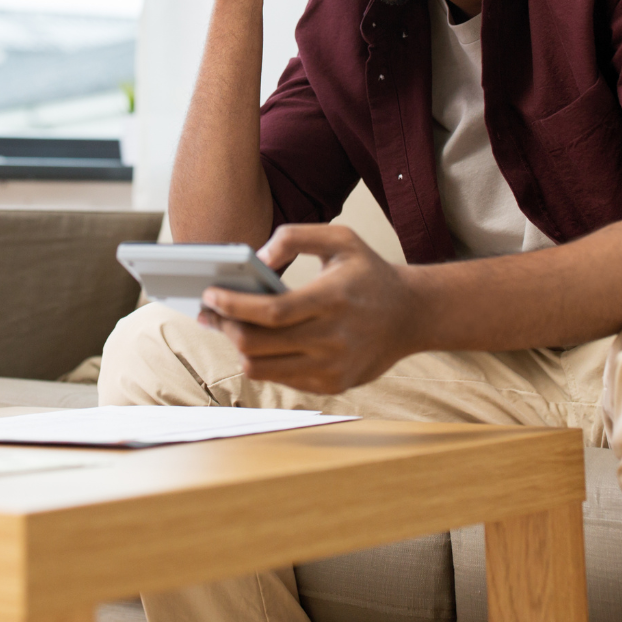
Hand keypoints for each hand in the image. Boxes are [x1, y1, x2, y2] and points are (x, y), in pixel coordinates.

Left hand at [197, 224, 425, 394]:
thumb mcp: (341, 238)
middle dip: (224, 327)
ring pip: (262, 369)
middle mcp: (332, 339)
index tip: (209, 294)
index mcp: (332, 300)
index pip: (270, 312)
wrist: (413, 315)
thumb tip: (257, 257)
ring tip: (229, 326)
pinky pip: (280, 379)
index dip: (233, 305)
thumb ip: (295, 236)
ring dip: (238, 347)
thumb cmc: (369, 272)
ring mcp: (332, 367)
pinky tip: (259, 342)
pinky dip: (263, 360)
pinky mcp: (332, 386)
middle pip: (257, 345)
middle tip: (209, 311)